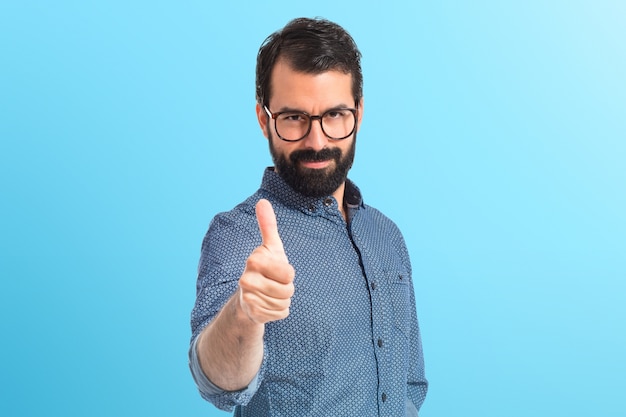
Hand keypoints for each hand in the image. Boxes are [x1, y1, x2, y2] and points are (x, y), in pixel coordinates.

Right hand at [238, 199, 294, 323]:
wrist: (249, 295)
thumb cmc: (266, 268)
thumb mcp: (271, 247)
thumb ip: (268, 225)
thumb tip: (263, 201)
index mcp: (254, 260)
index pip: (289, 273)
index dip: (288, 273)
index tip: (277, 270)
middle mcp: (247, 279)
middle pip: (288, 290)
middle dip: (287, 289)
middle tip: (275, 284)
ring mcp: (248, 297)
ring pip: (285, 303)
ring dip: (283, 300)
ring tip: (272, 294)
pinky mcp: (252, 313)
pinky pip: (281, 314)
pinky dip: (279, 311)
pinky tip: (268, 305)